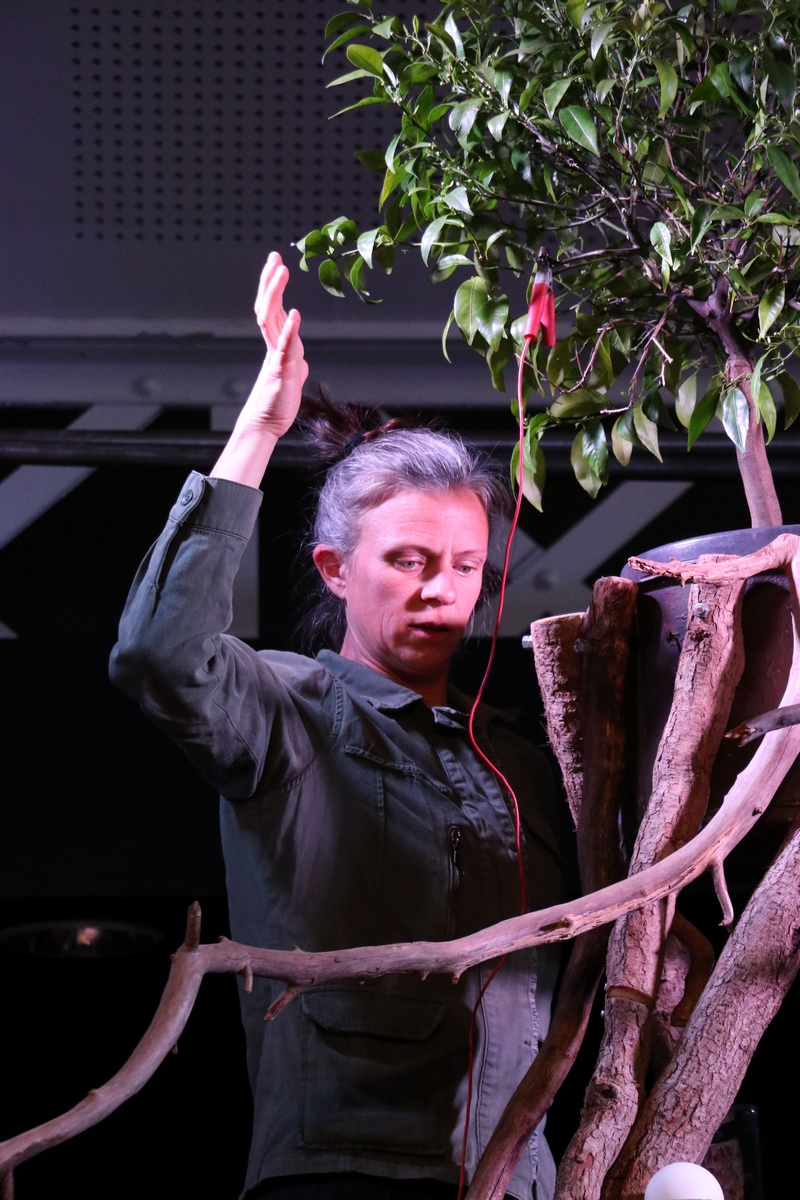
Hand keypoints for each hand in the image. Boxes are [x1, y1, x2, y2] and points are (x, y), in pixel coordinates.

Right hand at [239, 252, 309, 439]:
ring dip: (276, 294)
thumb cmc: (276, 402)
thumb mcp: (290, 378)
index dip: (272, 285)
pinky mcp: (281, 370)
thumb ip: (293, 365)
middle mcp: (274, 345)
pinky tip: (295, 314)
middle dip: (270, 281)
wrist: (265, 424)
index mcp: (277, 343)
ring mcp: (276, 356)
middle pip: (267, 306)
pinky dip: (289, 329)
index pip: (271, 308)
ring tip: (281, 272)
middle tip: (275, 257)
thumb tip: (301, 363)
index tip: (275, 263)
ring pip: (271, 318)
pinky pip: (285, 346)